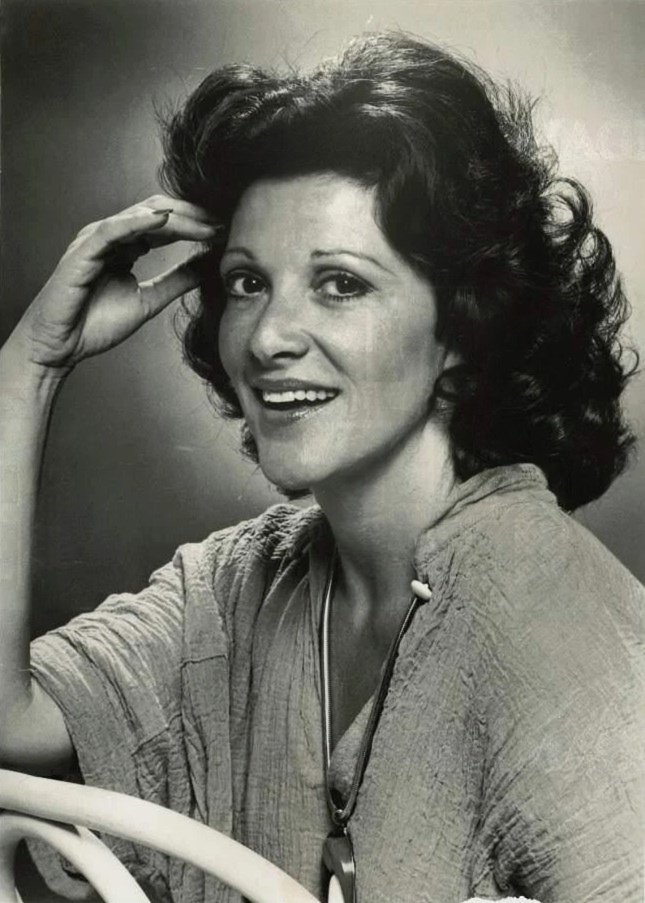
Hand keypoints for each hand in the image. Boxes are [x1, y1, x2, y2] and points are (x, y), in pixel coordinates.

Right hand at [13, 196, 216, 373]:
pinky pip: (113, 229)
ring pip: (140, 216)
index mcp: (126, 244)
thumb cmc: (96, 323)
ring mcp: (96, 239)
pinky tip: (164, 220)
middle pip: (157, 211)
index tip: (226, 229)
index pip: (166, 223)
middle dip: (193, 215)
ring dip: (177, 218)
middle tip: (223, 221)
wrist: (62, 345)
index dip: (197, 224)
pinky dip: (138, 222)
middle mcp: (111, 235)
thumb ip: (177, 280)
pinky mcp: (84, 251)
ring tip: (206, 223)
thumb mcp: (149, 300)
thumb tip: (208, 266)